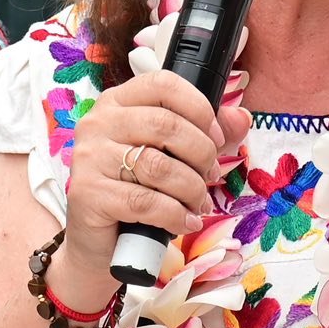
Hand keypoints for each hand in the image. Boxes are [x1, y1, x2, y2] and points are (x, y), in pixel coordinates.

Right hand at [57, 71, 246, 305]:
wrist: (102, 242)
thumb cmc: (136, 191)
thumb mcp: (170, 157)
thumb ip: (204, 134)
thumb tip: (241, 118)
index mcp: (117, 103)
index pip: (163, 84)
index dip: (199, 108)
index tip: (215, 138)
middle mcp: (97, 123)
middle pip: (165, 125)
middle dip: (201, 154)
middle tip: (210, 176)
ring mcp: (89, 158)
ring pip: (158, 166)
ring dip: (191, 189)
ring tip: (198, 204)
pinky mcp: (87, 194)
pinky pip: (145, 201)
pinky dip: (175, 215)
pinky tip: (183, 222)